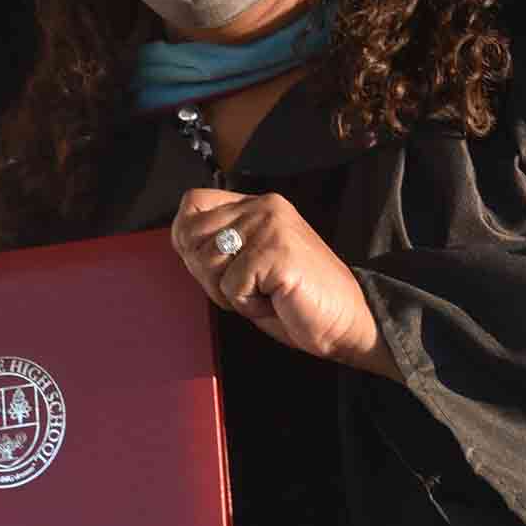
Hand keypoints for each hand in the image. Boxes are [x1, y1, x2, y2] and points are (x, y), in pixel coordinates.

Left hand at [171, 188, 401, 380]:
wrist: (346, 322)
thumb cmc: (295, 300)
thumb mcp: (249, 262)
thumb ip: (219, 246)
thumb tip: (180, 238)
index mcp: (257, 205)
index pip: (193, 202)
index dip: (185, 237)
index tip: (208, 266)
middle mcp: (263, 206)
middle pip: (191, 233)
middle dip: (206, 274)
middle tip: (244, 288)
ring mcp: (270, 226)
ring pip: (207, 261)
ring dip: (228, 291)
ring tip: (264, 292)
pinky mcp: (276, 252)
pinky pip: (231, 285)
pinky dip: (248, 304)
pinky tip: (276, 300)